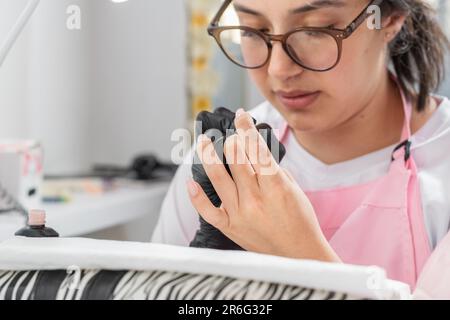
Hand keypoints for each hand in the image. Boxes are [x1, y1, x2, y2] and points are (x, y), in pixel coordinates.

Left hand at [187, 109, 340, 261]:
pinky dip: (197, 196)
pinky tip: (191, 182)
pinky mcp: (230, 227)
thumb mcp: (294, 189)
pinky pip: (208, 211)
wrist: (298, 253)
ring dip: (208, 156)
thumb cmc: (300, 220)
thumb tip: (255, 150)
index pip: (256, 148)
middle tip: (227, 132)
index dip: (246, 128)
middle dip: (230, 139)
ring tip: (202, 142)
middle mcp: (256, 198)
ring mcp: (240, 214)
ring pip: (218, 178)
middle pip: (235, 158)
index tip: (240, 116)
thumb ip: (273, 169)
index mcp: (276, 186)